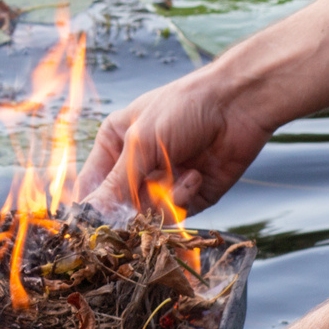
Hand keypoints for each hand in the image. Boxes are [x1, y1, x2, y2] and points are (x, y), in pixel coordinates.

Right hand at [83, 69, 274, 218]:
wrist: (238, 106)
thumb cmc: (183, 108)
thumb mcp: (142, 142)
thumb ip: (116, 182)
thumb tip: (91, 214)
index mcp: (115, 145)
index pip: (92, 185)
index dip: (92, 206)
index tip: (95, 223)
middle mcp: (136, 166)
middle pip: (119, 206)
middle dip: (132, 204)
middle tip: (144, 198)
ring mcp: (162, 182)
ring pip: (147, 214)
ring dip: (162, 198)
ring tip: (179, 175)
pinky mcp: (189, 195)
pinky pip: (175, 213)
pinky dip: (184, 196)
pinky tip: (195, 174)